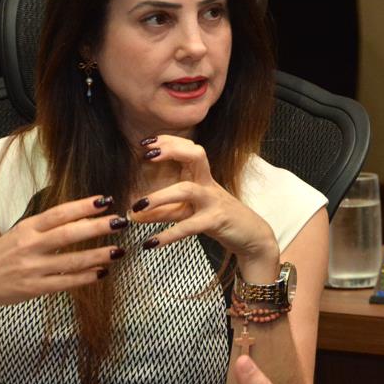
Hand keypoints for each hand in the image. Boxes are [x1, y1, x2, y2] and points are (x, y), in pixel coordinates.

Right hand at [0, 196, 125, 314]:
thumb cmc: (3, 252)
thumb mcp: (20, 231)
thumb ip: (47, 225)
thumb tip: (84, 215)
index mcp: (26, 228)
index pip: (58, 214)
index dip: (82, 206)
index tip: (105, 200)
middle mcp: (29, 246)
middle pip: (68, 235)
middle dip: (97, 228)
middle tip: (121, 222)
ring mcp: (31, 269)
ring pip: (70, 261)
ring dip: (97, 255)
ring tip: (118, 250)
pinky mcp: (34, 288)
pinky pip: (65, 283)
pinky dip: (85, 278)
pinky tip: (102, 272)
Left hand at [130, 136, 278, 279]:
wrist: (250, 236)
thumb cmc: (218, 219)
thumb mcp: (188, 212)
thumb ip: (162, 211)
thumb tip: (133, 215)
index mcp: (202, 177)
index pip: (189, 148)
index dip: (169, 141)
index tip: (146, 143)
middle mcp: (208, 184)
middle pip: (196, 155)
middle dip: (172, 150)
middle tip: (147, 155)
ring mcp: (213, 201)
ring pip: (187, 190)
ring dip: (160, 196)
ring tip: (138, 206)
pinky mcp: (215, 221)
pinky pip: (189, 226)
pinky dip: (168, 235)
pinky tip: (150, 242)